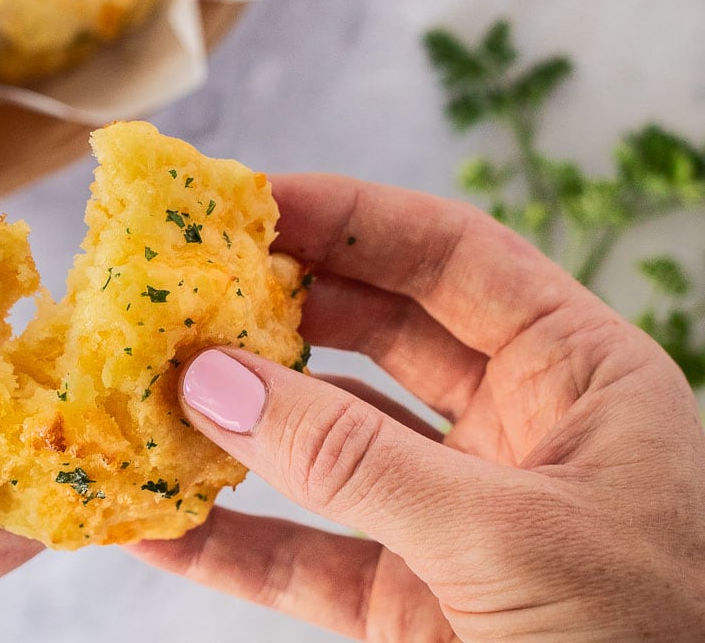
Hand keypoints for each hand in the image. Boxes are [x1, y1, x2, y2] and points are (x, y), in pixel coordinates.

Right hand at [132, 174, 704, 640]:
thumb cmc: (649, 641)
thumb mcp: (506, 535)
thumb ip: (357, 460)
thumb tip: (215, 381)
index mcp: (578, 375)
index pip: (453, 258)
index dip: (351, 217)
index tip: (250, 201)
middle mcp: (512, 429)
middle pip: (376, 335)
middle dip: (280, 309)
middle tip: (185, 287)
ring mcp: (453, 515)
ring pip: (327, 444)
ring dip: (241, 424)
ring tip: (152, 390)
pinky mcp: (409, 600)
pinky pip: (306, 558)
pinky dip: (232, 546)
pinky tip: (158, 525)